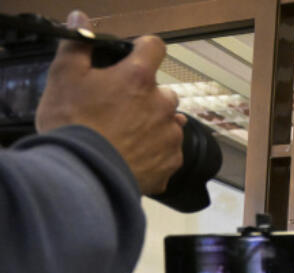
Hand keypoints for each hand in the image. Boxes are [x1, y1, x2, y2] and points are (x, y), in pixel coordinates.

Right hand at [35, 11, 183, 194]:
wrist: (84, 174)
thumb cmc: (73, 124)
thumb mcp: (64, 77)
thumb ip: (76, 45)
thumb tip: (80, 20)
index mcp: (138, 78)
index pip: (154, 47)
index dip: (143, 49)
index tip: (135, 55)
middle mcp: (162, 105)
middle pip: (163, 92)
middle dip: (145, 97)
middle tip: (118, 109)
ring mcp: (170, 136)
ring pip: (168, 124)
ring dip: (152, 126)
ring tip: (123, 136)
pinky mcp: (171, 164)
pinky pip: (168, 153)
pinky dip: (154, 154)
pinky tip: (131, 156)